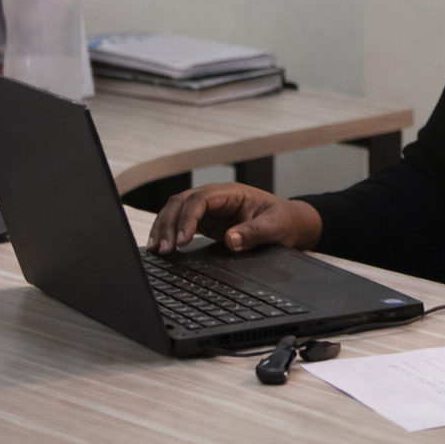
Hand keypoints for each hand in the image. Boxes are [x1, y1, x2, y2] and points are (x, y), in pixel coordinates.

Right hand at [146, 183, 321, 254]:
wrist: (287, 222)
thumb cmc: (282, 219)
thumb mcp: (275, 226)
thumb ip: (254, 232)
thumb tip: (232, 240)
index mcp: (231, 193)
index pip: (201, 199)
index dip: (188, 217)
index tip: (183, 240)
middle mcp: (215, 198)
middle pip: (181, 202)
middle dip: (168, 224)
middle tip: (164, 249)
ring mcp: (207, 209)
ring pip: (175, 211)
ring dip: (163, 229)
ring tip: (156, 251)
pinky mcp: (204, 222)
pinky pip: (179, 224)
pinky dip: (167, 234)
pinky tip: (159, 249)